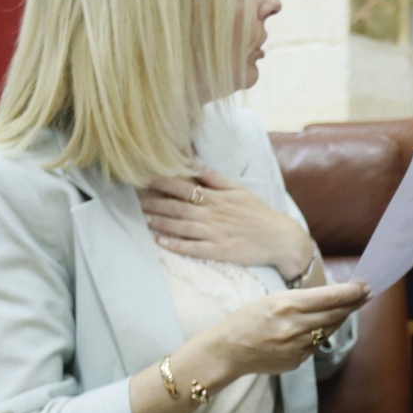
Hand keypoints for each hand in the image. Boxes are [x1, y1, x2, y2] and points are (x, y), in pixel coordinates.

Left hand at [142, 166, 313, 279]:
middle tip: (132, 199)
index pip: (184, 186)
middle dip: (153, 202)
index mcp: (217, 197)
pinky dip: (176, 245)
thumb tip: (193, 162)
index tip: (142, 177)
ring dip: (159, 222)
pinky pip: (193, 248)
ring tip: (140, 218)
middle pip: (177, 206)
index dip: (161, 182)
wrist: (280, 238)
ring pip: (181, 226)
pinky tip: (160, 242)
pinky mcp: (219, 251)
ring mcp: (215, 233)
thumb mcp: (239, 190)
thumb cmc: (257, 213)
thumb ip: (214, 177)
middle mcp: (213, 213)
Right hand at [206, 281, 369, 378]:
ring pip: (328, 330)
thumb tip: (331, 298)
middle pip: (335, 314)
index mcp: (287, 305)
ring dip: (341, 318)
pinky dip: (321, 334)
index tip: (365, 286)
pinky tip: (322, 326)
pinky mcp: (297, 361)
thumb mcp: (271, 299)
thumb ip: (301, 300)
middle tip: (366, 295)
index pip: (329, 297)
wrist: (228, 350)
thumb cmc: (247, 319)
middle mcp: (294, 326)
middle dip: (353, 304)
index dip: (351, 292)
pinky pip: (315, 345)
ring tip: (350, 308)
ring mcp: (296, 346)